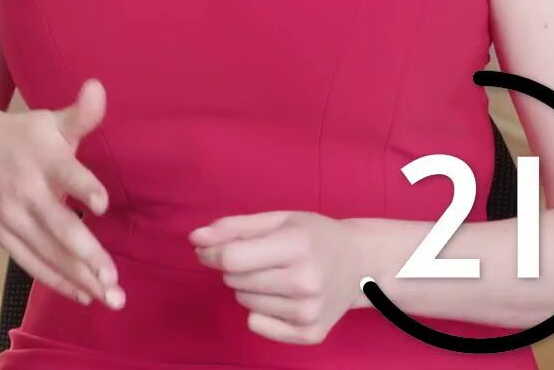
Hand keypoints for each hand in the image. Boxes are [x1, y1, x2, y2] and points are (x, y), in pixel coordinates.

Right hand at [0, 79, 122, 308]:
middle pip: (59, 227)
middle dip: (87, 255)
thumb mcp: (48, 121)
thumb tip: (99, 87)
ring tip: (110, 298)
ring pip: (48, 252)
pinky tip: (83, 294)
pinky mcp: (3, 234)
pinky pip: (31, 263)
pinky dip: (56, 280)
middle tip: (114, 280)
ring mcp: (12, 216)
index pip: (65, 174)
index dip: (83, 188)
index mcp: (43, 159)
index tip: (102, 204)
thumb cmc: (21, 135)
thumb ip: (80, 115)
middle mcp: (26, 190)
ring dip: (79, 277)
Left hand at [190, 211, 362, 343]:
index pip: (232, 259)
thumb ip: (232, 228)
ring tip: (277, 275)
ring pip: (243, 301)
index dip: (211, 252)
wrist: (359, 262)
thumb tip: (194, 239)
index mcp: (298, 246)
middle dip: (235, 267)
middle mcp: (306, 282)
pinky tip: (282, 297)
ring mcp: (310, 312)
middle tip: (262, 258)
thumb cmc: (313, 236)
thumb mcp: (276, 219)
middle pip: (234, 280)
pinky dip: (259, 311)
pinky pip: (256, 325)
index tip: (208, 247)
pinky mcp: (311, 333)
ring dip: (248, 287)